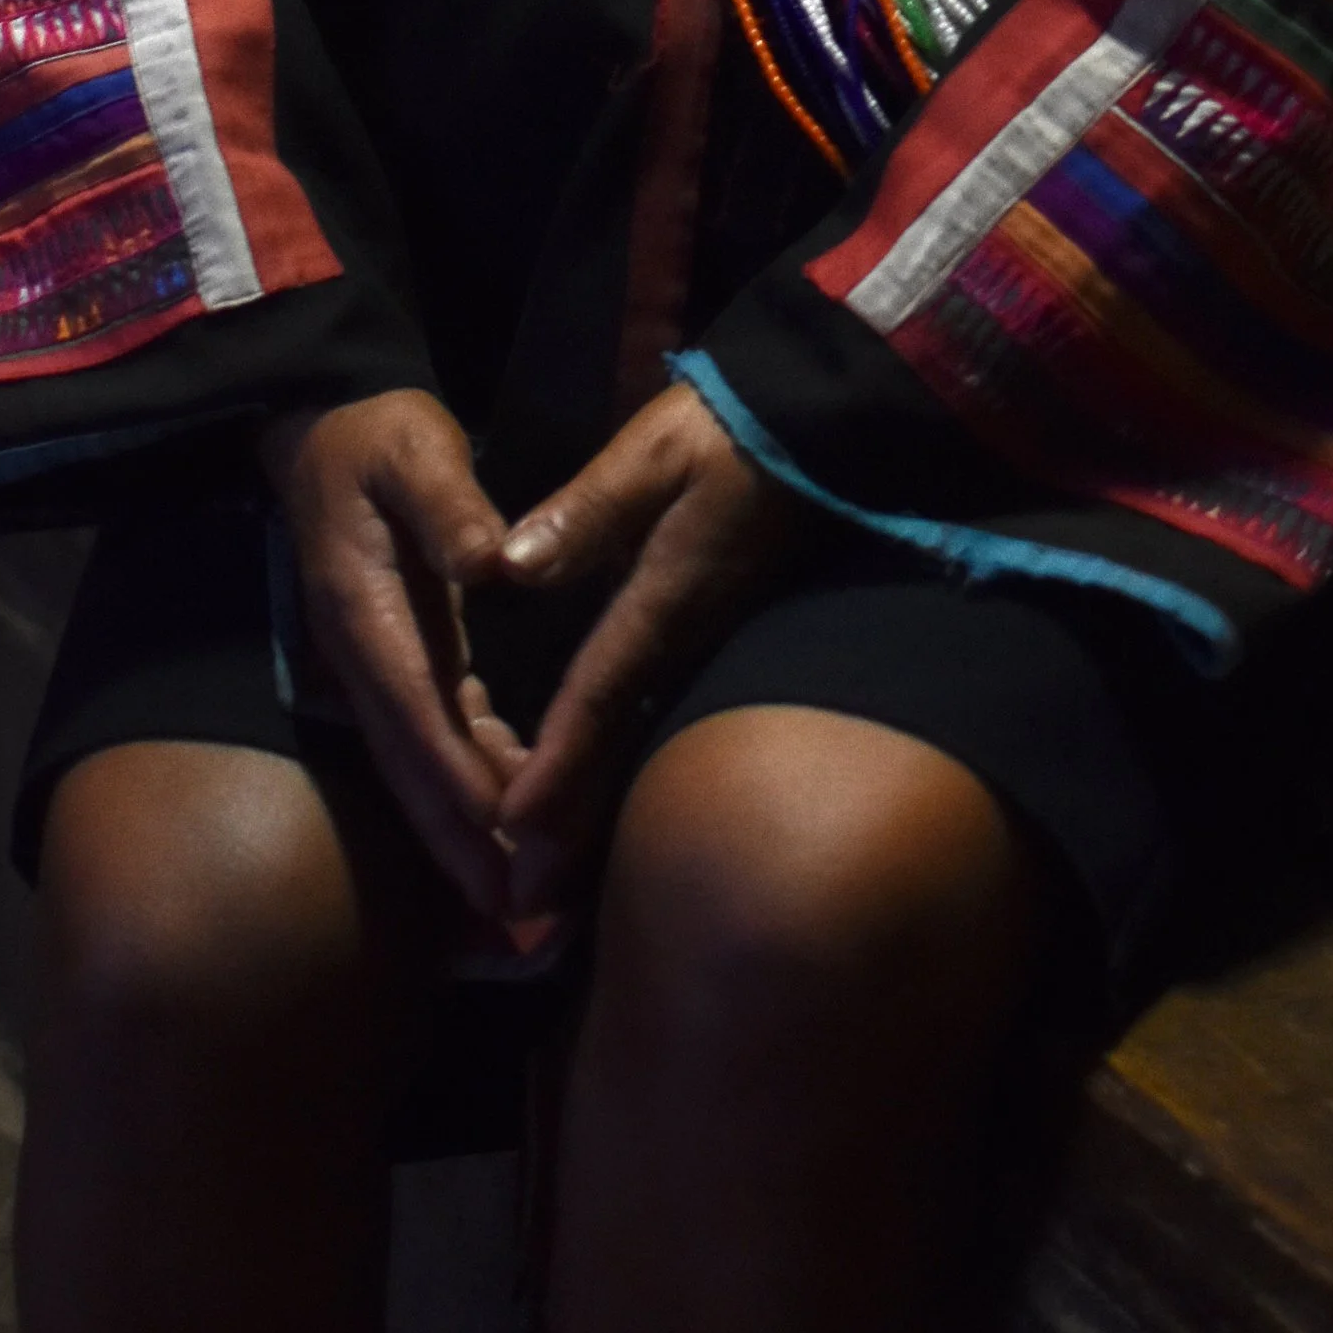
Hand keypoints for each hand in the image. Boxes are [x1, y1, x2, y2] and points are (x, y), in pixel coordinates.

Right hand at [260, 389, 526, 915]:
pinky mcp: (399, 662)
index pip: (414, 712)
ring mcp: (373, 668)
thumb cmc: (377, 434)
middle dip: (457, 846)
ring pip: (418, 771)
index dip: (455, 779)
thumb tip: (492, 561)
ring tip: (518, 902)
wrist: (324, 427)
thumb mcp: (416, 448)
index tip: (501, 838)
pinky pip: (433, 742)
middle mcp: (359, 658)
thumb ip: (450, 503)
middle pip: (410, 769)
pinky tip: (513, 820)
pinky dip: (468, 790)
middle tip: (514, 916)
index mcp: (363, 612)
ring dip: (462, 836)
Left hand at [493, 379, 806, 913]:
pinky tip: (604, 814)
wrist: (821, 429)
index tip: (514, 828)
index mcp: (662, 600)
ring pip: (642, 750)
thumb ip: (587, 510)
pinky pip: (661, 723)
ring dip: (597, 820)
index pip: (597, 696)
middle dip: (572, 829)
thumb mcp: (653, 453)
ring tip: (554, 889)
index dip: (557, 765)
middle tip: (525, 903)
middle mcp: (684, 641)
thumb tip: (511, 564)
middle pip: (620, 750)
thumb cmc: (730, 432)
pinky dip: (625, 776)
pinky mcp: (719, 637)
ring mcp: (708, 646)